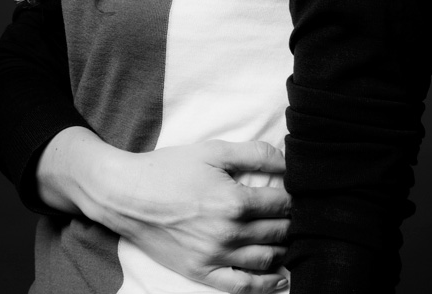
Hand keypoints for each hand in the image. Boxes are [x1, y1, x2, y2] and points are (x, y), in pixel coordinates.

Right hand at [37, 129, 290, 293]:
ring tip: (292, 237)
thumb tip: (288, 159)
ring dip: (285, 249)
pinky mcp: (201, 272)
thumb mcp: (212, 150)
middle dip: (295, 222)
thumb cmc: (169, 168)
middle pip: (279, 232)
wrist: (127, 194)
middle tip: (303, 213)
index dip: (298, 196)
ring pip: (267, 260)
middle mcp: (229, 234)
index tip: (304, 191)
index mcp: (235, 201)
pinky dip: (265, 285)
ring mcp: (215, 257)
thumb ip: (254, 154)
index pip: (284, 204)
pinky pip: (241, 286)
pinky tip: (280, 278)